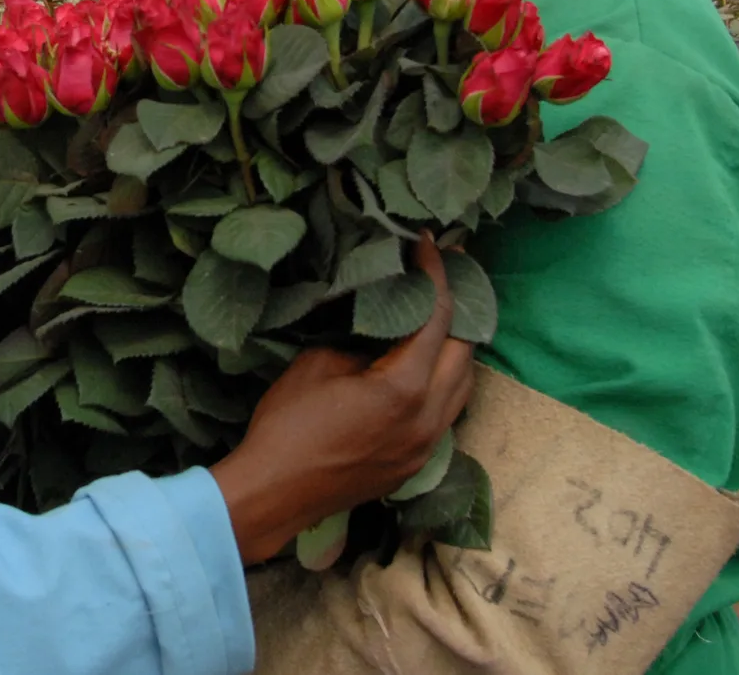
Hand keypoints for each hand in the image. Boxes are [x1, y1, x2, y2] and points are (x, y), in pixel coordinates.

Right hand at [210, 233, 476, 563]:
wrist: (274, 493)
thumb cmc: (288, 424)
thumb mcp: (319, 364)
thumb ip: (362, 341)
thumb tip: (382, 326)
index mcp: (405, 388)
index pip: (437, 320)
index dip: (437, 277)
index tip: (431, 246)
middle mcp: (429, 419)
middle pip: (465, 353)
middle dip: (457, 311)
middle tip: (441, 277)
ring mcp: (426, 447)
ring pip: (463, 388)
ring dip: (455, 350)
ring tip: (438, 319)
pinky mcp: (415, 464)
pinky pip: (446, 414)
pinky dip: (443, 383)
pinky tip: (423, 368)